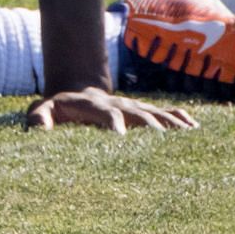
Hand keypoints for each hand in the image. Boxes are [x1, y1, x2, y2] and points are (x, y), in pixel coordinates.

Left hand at [25, 86, 198, 133]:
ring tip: (189, 136)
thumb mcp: (43, 110)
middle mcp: (119, 105)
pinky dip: (180, 119)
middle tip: (164, 142)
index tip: (121, 138)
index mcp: (95, 106)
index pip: (106, 115)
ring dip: (171, 124)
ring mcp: (133, 108)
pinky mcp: (143, 112)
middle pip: (138, 114)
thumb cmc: (58, 108)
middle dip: (151, 127)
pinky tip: (195, 128)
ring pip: (155, 114)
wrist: (77, 91)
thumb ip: (39, 119)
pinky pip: (165, 113)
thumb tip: (39, 130)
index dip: (113, 124)